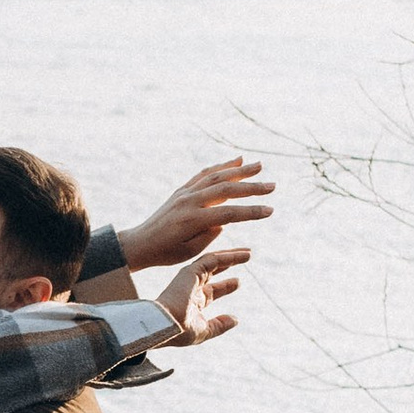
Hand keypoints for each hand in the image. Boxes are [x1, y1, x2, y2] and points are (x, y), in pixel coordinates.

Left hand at [117, 156, 274, 274]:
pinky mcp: (182, 189)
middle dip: (251, 187)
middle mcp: (189, 201)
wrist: (141, 242)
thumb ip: (210, 233)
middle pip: (226, 189)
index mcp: (192, 219)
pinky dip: (221, 166)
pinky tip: (236, 161)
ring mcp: (185, 192)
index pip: (229, 213)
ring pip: (216, 176)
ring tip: (259, 166)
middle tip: (272, 185)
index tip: (270, 210)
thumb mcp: (190, 250)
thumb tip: (225, 218)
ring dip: (239, 170)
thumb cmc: (166, 252)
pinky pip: (204, 174)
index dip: (251, 212)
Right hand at [160, 247, 245, 343]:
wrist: (165, 324)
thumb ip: (219, 325)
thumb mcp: (204, 330)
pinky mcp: (191, 271)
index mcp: (193, 301)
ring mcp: (190, 278)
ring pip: (214, 261)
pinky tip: (241, 255)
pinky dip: (228, 256)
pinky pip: (212, 259)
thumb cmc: (180, 331)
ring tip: (248, 253)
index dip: (225, 286)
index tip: (238, 282)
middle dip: (228, 264)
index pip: (212, 290)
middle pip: (214, 271)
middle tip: (244, 258)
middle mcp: (191, 287)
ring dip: (231, 256)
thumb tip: (236, 320)